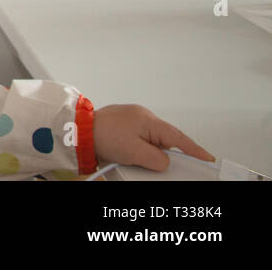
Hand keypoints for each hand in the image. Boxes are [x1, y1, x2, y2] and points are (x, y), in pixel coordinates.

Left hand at [92, 103, 214, 171]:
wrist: (78, 130)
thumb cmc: (103, 135)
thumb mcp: (135, 152)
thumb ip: (157, 159)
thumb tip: (164, 161)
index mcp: (149, 120)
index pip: (178, 138)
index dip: (194, 149)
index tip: (207, 158)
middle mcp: (142, 116)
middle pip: (165, 139)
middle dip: (168, 154)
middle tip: (171, 168)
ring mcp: (132, 120)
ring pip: (151, 141)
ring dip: (150, 152)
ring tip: (139, 161)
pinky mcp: (123, 126)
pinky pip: (139, 139)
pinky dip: (140, 149)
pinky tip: (132, 156)